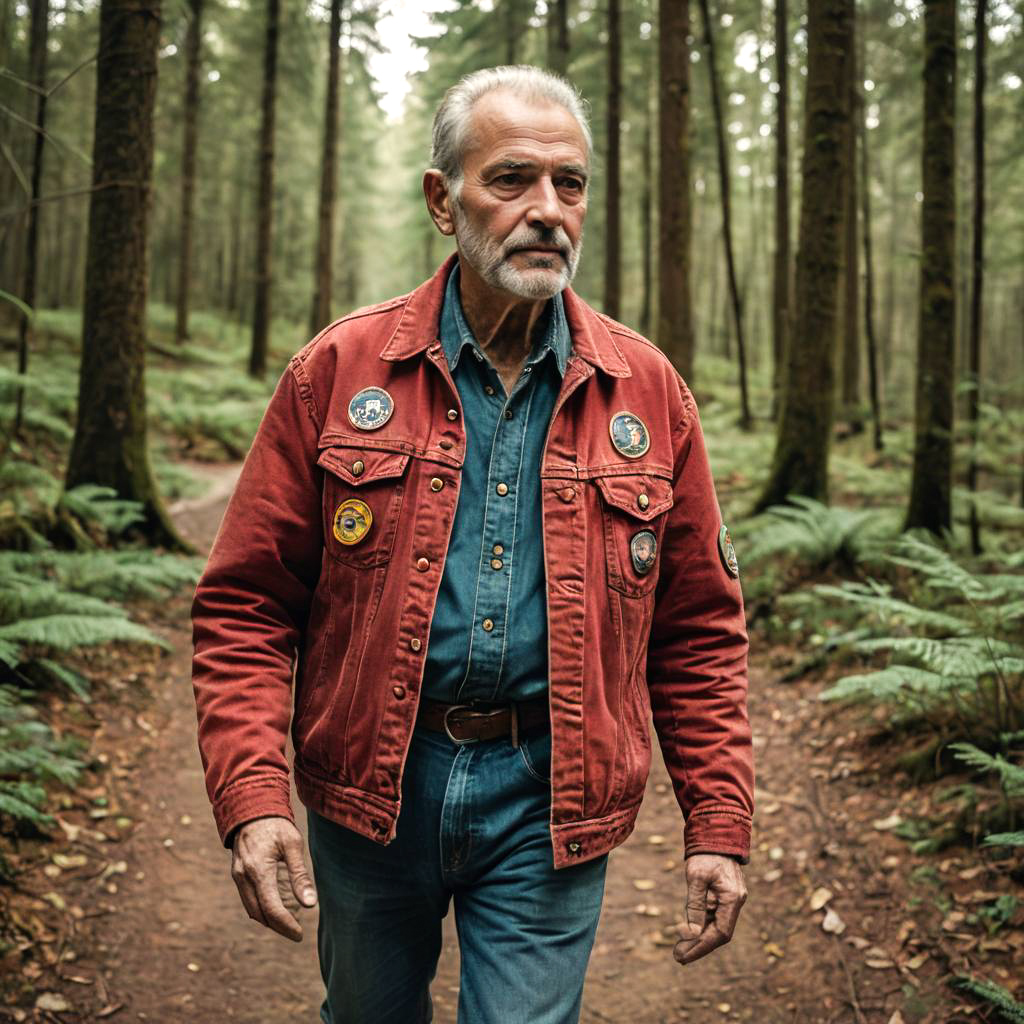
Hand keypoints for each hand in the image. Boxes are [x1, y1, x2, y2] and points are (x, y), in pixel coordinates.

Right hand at [230, 815, 317, 941]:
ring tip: (289, 924)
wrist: (252, 809)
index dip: (286, 925)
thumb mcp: (293, 845)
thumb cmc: (276, 826)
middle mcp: (244, 877)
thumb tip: (310, 904)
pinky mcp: (237, 874)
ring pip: (251, 909)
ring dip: (269, 920)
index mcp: (258, 870)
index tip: (299, 934)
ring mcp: (238, 876)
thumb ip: (300, 875)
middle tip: (296, 933)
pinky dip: (261, 909)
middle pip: (260, 914)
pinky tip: (275, 909)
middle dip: (278, 927)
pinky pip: (247, 900)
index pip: (272, 908)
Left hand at [673, 853, 746, 964]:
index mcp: (733, 898)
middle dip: (699, 946)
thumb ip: (695, 905)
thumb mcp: (696, 877)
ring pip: (716, 926)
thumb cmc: (705, 854)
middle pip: (719, 933)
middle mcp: (735, 902)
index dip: (702, 946)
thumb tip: (690, 933)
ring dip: (699, 938)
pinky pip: (714, 917)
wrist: (715, 834)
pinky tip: (687, 932)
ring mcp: (731, 900)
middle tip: (678, 956)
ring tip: (679, 949)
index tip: (684, 956)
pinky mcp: (724, 896)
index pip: (720, 932)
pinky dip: (701, 926)